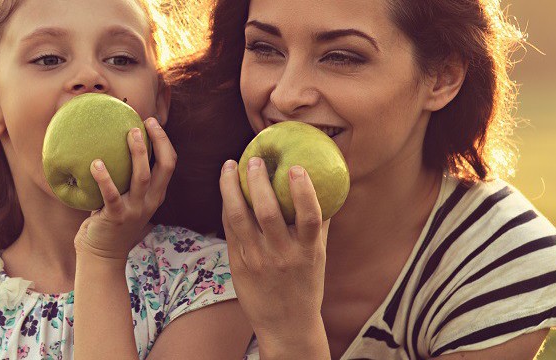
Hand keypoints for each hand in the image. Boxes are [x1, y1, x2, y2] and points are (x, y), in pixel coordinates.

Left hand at [74, 117, 176, 260]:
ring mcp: (134, 210)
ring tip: (129, 133)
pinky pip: (111, 194)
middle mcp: (149, 201)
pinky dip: (104, 178)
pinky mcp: (116, 217)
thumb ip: (125, 178)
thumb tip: (110, 144)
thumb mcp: (126, 199)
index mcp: (155, 195)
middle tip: (145, 123)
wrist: (102, 255)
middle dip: (159, 142)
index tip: (152, 123)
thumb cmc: (110, 220)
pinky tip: (95, 163)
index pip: (169, 164)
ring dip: (137, 153)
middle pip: (164, 167)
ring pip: (142, 177)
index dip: (164, 142)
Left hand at [219, 157, 328, 338]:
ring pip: (239, 217)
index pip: (309, 217)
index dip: (303, 191)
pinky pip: (229, 229)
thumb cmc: (306, 284)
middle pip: (268, 212)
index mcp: (308, 252)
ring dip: (231, 188)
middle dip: (258, 181)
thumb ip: (320, 225)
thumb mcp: (319, 257)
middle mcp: (282, 255)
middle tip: (254, 159)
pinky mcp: (238, 265)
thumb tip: (329, 187)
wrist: (286, 325)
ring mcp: (257, 260)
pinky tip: (227, 190)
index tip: (296, 167)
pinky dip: (226, 206)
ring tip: (229, 166)